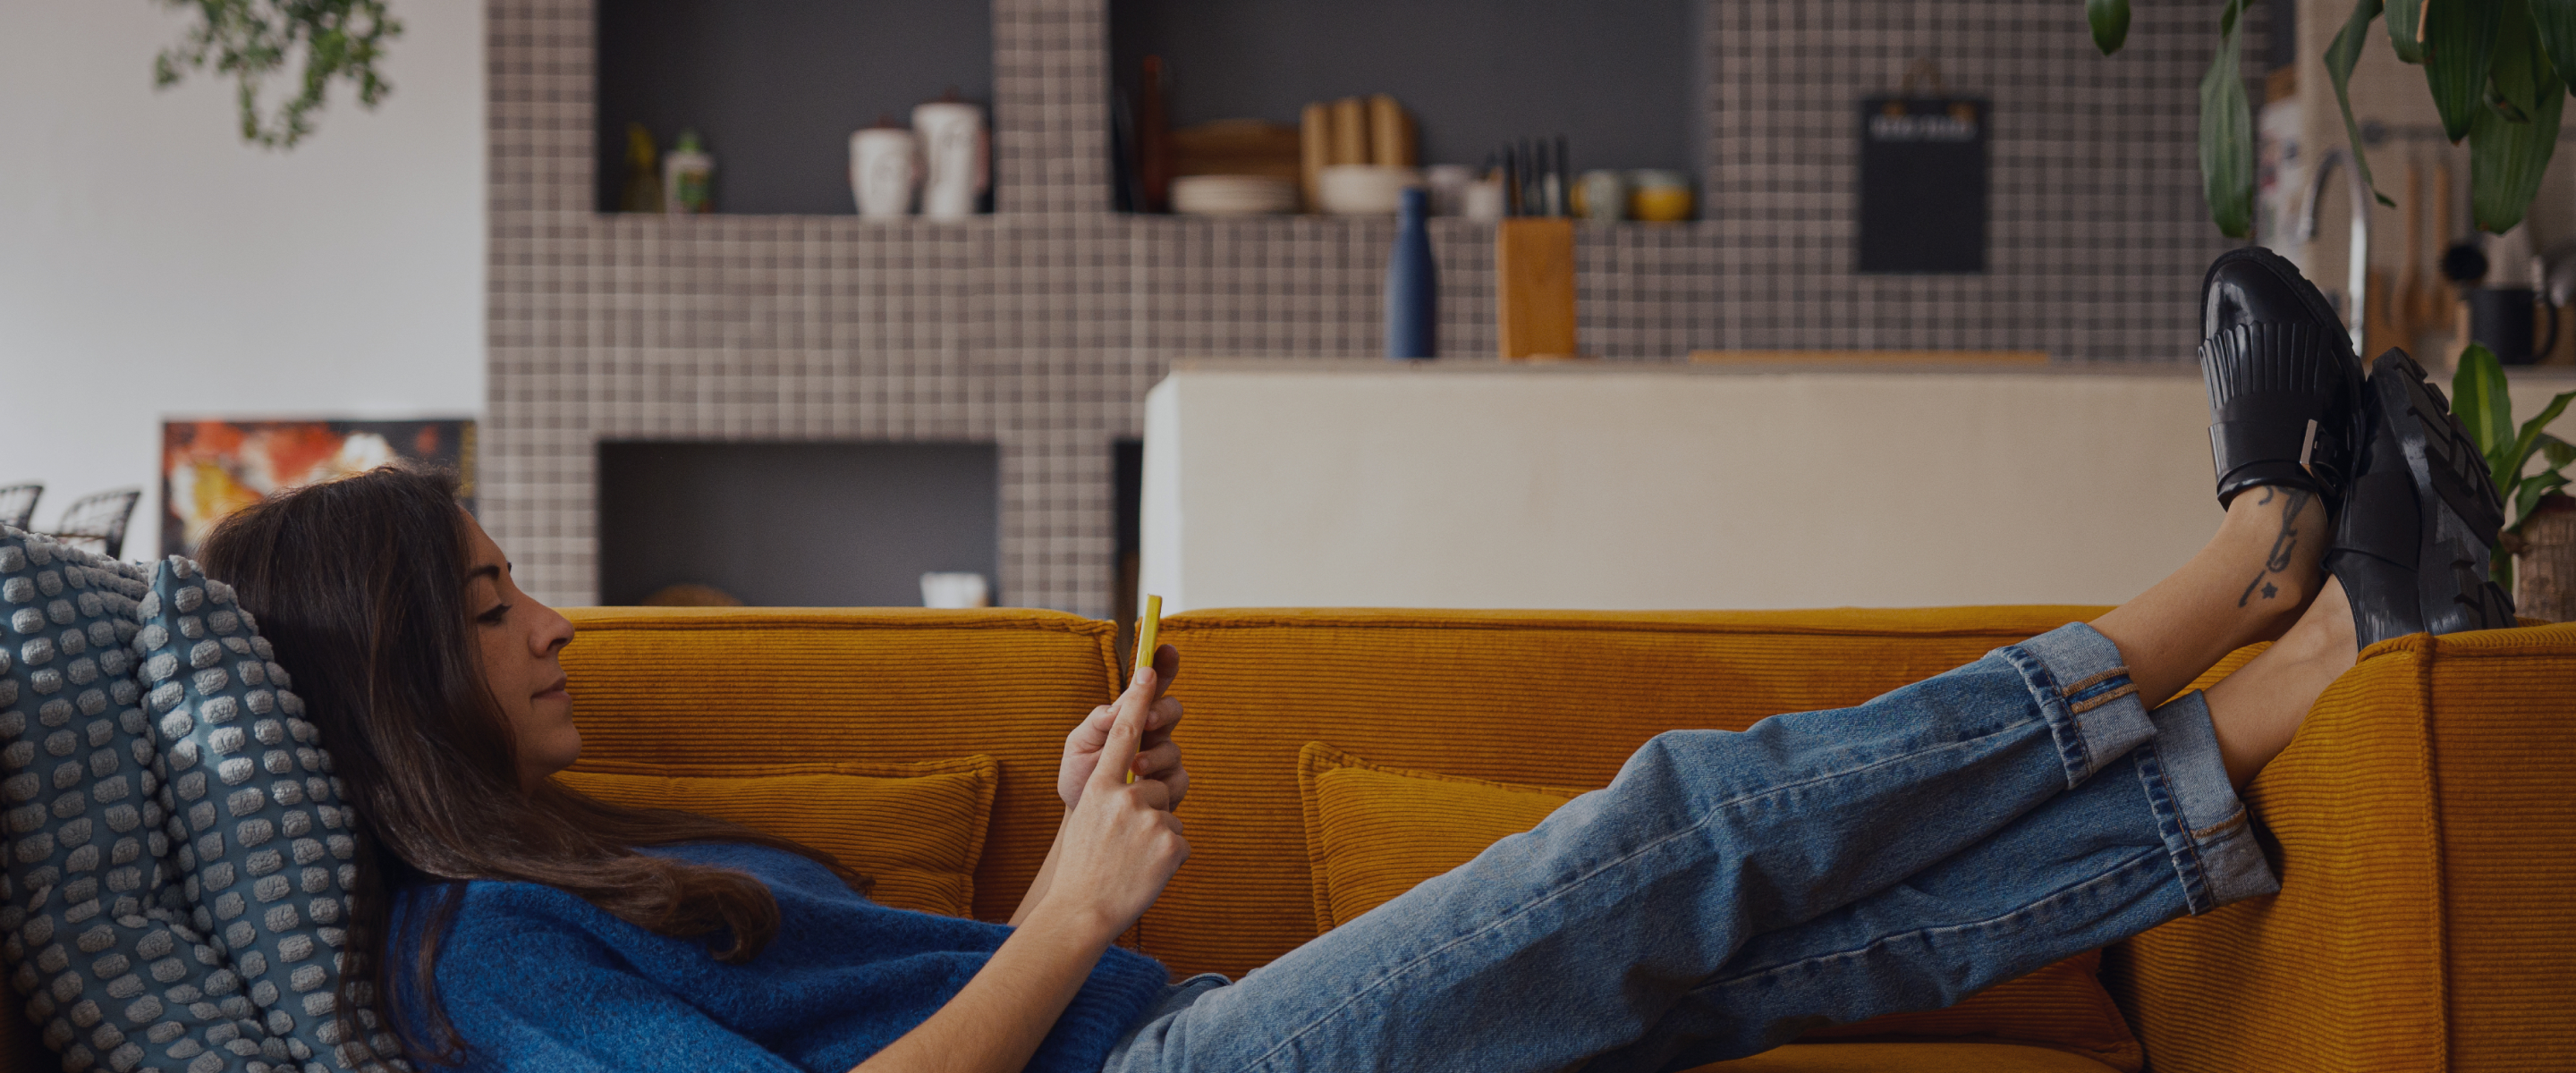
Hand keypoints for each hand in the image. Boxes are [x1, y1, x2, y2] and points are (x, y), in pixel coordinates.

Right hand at [1038, 665, 1189, 938]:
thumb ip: (1111, 792)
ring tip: (1133, 860)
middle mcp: (1124, 795)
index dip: (1137, 699)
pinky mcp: (1171, 842)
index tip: (1148, 668)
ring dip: (1159, 836)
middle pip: (1158, 784)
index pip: (1122, 733)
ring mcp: (1149, 818)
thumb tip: (1139, 775)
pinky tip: (1146, 873)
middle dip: (1151, 809)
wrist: (1082, 911)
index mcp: (1099, 786)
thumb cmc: (1084, 867)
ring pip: (1171, 814)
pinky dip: (1169, 859)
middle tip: (1126, 840)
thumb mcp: (1088, 819)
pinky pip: (1182, 840)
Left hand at [1058, 645, 1186, 809]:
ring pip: (1175, 747)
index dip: (1162, 665)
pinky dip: (1163, 782)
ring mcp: (1164, 760)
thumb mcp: (1078, 747)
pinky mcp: (1170, 787)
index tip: (1165, 649)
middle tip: (1146, 719)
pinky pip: (1179, 779)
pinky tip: (1145, 789)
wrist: (1084, 821)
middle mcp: (1152, 734)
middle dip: (1162, 711)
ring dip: (1156, 753)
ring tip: (1135, 766)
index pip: (1150, 685)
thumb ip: (1096, 723)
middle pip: (1172, 709)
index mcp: (1130, 717)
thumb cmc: (1080, 779)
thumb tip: (1118, 705)